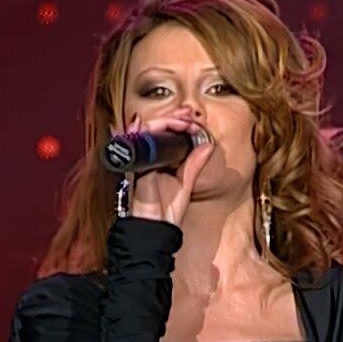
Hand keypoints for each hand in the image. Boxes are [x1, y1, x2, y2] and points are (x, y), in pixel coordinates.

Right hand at [117, 108, 214, 226]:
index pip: (167, 134)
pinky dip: (139, 132)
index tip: (192, 119)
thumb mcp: (186, 183)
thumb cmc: (167, 210)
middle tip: (187, 114)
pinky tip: (145, 124)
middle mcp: (149, 158)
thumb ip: (194, 164)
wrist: (156, 228)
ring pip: (145, 131)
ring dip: (162, 121)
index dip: (178, 122)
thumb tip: (208, 145)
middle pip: (156, 128)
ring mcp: (140, 161)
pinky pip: (135, 145)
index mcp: (161, 160)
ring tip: (179, 118)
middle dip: (172, 117)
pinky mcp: (134, 167)